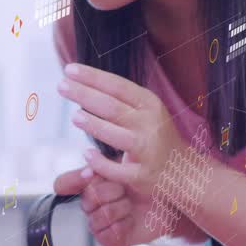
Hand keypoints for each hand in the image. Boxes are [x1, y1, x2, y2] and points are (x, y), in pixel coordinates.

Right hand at [53, 167, 165, 245]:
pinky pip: (107, 234)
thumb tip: (85, 160)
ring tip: (132, 205)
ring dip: (121, 209)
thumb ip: (101, 163)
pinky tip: (131, 220)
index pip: (64, 183)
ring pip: (98, 217)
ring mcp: (98, 223)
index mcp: (89, 184)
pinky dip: (124, 225)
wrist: (168, 203)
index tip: (91, 174)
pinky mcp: (109, 239)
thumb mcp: (124, 166)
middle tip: (126, 189)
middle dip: (112, 191)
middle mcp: (90, 204)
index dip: (76, 179)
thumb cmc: (146, 184)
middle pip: (86, 199)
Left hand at [57, 63, 190, 200]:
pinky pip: (118, 170)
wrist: (184, 171)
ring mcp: (147, 150)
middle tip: (61, 86)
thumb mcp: (147, 112)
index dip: (92, 77)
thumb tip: (85, 84)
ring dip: (94, 125)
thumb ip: (122, 101)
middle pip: (112, 107)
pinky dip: (101, 162)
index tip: (69, 69)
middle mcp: (150, 124)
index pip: (117, 85)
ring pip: (116, 136)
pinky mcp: (142, 175)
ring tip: (74, 116)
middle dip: (84, 95)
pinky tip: (87, 154)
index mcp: (149, 104)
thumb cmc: (156, 137)